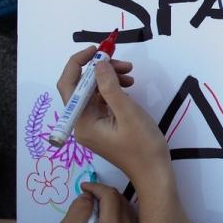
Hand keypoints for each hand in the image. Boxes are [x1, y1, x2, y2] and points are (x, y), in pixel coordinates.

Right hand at [55, 182, 136, 222]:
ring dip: (108, 199)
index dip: (96, 187)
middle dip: (101, 192)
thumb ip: (77, 211)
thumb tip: (89, 195)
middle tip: (86, 197)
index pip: (110, 197)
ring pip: (123, 202)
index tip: (83, 187)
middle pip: (119, 198)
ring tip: (92, 206)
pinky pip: (126, 210)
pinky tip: (102, 213)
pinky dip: (114, 206)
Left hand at [57, 47, 167, 183]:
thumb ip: (110, 87)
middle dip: (99, 70)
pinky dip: (113, 89)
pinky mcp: (103, 126)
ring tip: (130, 73)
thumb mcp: (128, 112)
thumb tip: (98, 64)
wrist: (154, 172)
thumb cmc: (142, 146)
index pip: (69, 85)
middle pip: (81, 87)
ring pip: (93, 92)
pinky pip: (102, 101)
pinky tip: (128, 86)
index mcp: (82, 122)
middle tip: (121, 62)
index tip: (98, 50)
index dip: (78, 63)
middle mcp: (82, 123)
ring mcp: (92, 125)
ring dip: (108, 78)